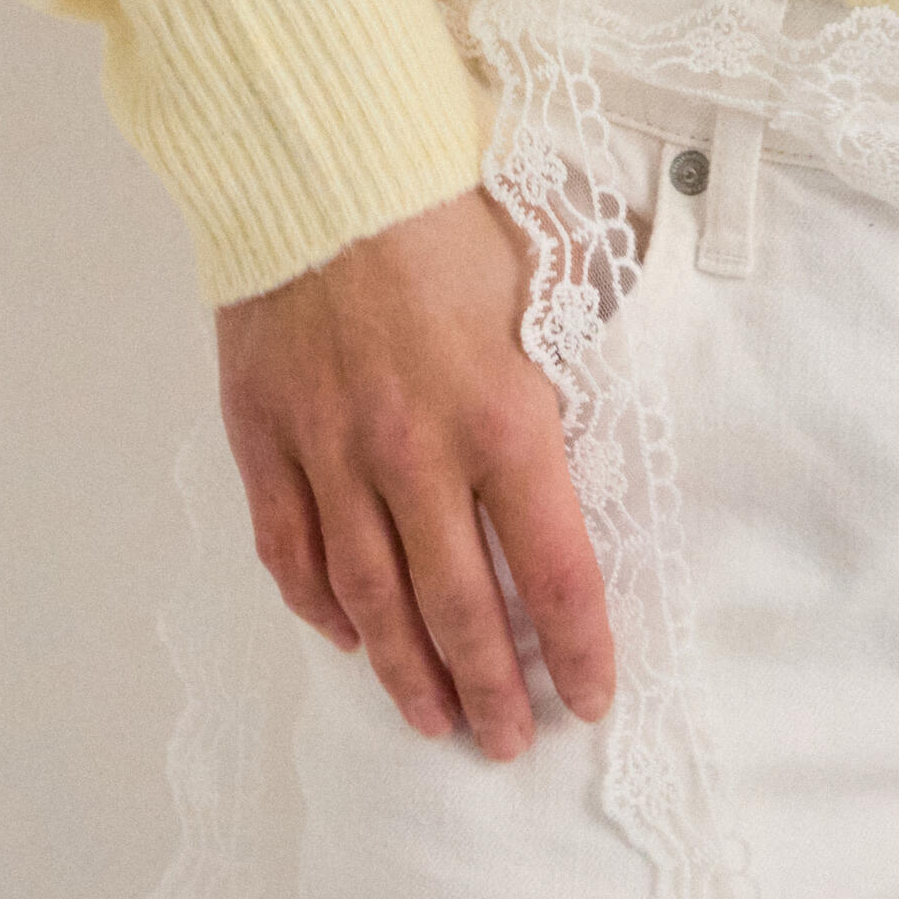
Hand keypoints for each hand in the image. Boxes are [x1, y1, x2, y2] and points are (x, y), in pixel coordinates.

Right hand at [215, 180, 628, 758]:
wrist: (319, 155)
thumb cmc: (448, 202)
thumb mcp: (550, 266)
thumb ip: (584, 342)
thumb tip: (634, 378)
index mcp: (504, 413)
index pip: (552, 567)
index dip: (575, 647)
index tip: (590, 698)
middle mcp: (416, 452)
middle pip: (458, 607)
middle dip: (489, 689)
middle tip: (505, 742)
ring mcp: (331, 452)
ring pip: (372, 598)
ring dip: (406, 671)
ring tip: (432, 720)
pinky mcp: (264, 438)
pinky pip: (292, 550)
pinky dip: (320, 605)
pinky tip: (347, 635)